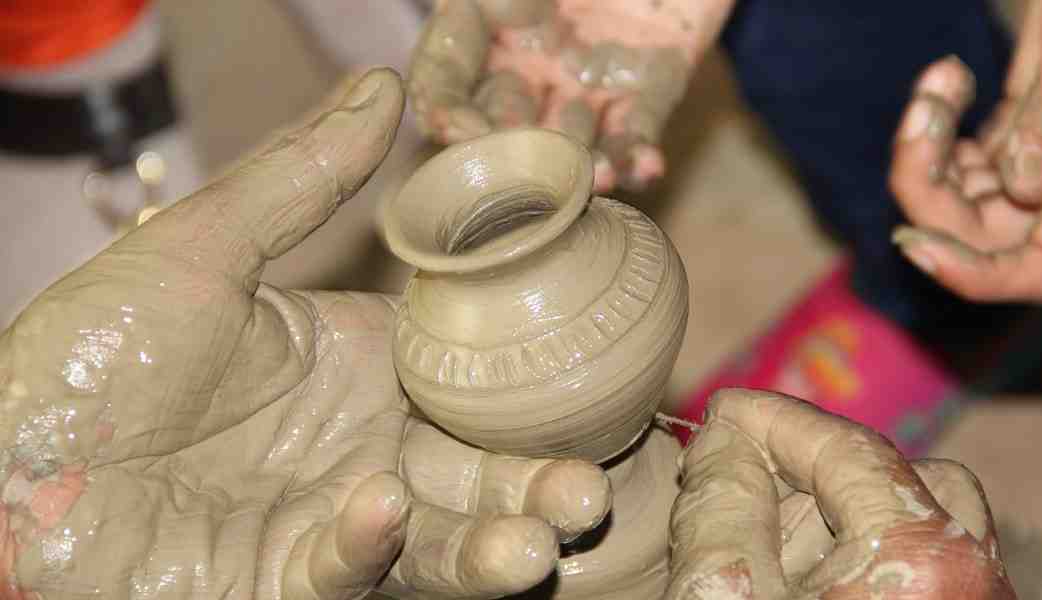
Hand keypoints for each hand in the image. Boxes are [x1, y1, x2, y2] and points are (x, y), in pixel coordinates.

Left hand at [0, 69, 609, 599]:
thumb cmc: (91, 352)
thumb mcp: (206, 247)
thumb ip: (305, 177)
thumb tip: (388, 86)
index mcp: (362, 374)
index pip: (474, 383)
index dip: (535, 389)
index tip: (594, 378)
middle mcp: (362, 453)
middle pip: (479, 478)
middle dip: (541, 489)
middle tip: (585, 489)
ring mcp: (324, 526)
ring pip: (438, 546)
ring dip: (496, 544)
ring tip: (545, 534)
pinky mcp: (278, 587)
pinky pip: (344, 574)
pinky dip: (369, 547)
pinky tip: (379, 506)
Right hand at [406, 0, 733, 191]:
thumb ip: (476, 3)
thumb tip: (441, 49)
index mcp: (486, 22)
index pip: (444, 82)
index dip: (445, 111)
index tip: (461, 128)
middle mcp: (532, 61)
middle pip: (510, 126)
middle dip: (517, 152)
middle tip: (529, 164)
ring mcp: (590, 77)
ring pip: (576, 139)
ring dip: (584, 165)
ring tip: (598, 174)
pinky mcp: (651, 83)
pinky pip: (640, 129)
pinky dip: (641, 154)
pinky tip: (646, 165)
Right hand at [667, 389, 1015, 598]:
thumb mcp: (724, 597)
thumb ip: (723, 504)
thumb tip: (727, 437)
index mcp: (922, 556)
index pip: (847, 447)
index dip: (776, 420)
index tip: (726, 412)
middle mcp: (975, 578)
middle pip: (896, 475)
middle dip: (814, 472)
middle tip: (742, 491)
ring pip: (923, 523)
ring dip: (850, 518)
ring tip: (781, 554)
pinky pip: (932, 572)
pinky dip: (873, 560)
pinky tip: (813, 587)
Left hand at [889, 0, 1041, 301]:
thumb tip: (1024, 186)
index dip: (977, 277)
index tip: (919, 246)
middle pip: (976, 240)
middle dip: (928, 191)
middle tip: (922, 114)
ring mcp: (1032, 170)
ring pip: (954, 204)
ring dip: (924, 154)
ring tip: (938, 87)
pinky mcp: (1008, 145)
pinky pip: (953, 167)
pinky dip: (934, 133)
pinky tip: (948, 80)